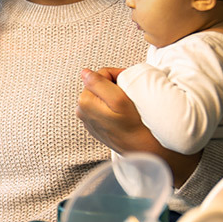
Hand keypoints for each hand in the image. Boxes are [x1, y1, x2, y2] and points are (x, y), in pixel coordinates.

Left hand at [77, 67, 202, 183]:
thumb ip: (99, 83)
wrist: (140, 149)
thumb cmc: (133, 125)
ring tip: (126, 104)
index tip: (129, 83)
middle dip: (114, 85)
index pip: (100, 75)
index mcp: (84, 101)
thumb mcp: (118, 99)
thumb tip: (84, 72)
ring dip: (113, 96)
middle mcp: (81, 110)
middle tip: (129, 93)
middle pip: (99, 86)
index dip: (117, 75)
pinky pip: (102, 108)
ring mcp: (88, 119)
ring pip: (101, 96)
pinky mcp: (95, 126)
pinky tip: (122, 113)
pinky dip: (112, 106)